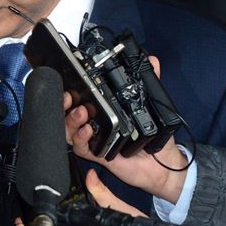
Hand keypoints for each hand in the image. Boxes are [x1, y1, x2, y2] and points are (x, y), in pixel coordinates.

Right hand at [64, 84, 187, 205]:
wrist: (162, 164)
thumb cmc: (155, 138)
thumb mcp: (152, 106)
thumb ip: (150, 83)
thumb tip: (152, 60)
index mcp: (105, 111)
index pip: (82, 97)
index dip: (73, 90)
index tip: (72, 80)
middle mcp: (96, 123)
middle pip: (69, 112)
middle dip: (64, 104)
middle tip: (68, 97)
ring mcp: (94, 139)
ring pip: (69, 129)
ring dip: (70, 120)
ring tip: (81, 112)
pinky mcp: (96, 154)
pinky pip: (80, 147)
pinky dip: (80, 138)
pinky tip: (87, 130)